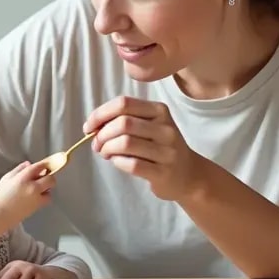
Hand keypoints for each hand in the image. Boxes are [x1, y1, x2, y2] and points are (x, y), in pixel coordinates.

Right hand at [0, 160, 55, 225]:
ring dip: (47, 187)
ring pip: (50, 189)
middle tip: (44, 177)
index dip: (45, 164)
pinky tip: (36, 197)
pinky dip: (44, 196)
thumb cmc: (0, 196)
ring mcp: (36, 197)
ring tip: (38, 188)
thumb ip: (18, 169)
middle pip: (50, 178)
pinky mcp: (38, 206)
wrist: (0, 214)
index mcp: (23, 178)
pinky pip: (47, 198)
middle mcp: (32, 187)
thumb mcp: (6, 178)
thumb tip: (28, 164)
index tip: (46, 163)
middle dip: (49, 176)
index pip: (39, 167)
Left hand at [84, 96, 206, 200]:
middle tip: (97, 145)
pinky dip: (118, 162)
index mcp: (159, 110)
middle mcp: (165, 128)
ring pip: (125, 143)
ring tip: (106, 153)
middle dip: (102, 135)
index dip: (100, 114)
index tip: (89, 127)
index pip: (124, 103)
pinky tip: (117, 162)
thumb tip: (93, 127)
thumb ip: (124, 121)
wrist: (189, 174)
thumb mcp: (149, 126)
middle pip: (123, 124)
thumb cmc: (160, 147)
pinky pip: (132, 164)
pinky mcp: (163, 172)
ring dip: (107, 149)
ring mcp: (166, 151)